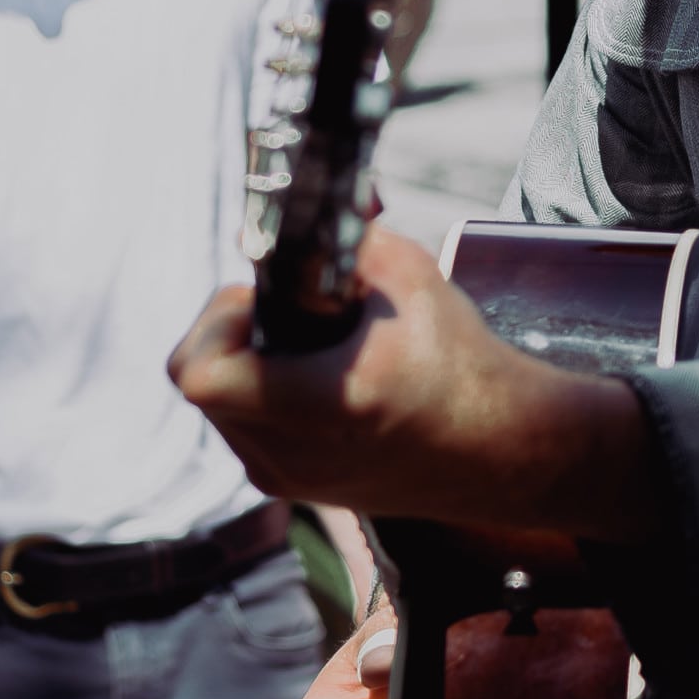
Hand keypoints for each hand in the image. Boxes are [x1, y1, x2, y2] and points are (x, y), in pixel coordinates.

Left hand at [170, 224, 657, 538]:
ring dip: (244, 364)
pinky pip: (243, 429)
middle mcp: (290, 454)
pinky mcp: (292, 488)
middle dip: (232, 333)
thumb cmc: (462, 366)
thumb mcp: (410, 276)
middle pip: (201, 381)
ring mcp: (286, 479)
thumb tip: (297, 210)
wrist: (499, 448)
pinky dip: (262, 394)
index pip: (199, 373)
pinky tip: (316, 377)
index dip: (217, 320)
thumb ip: (344, 237)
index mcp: (319, 405)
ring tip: (308, 345)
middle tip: (288, 311)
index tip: (263, 297)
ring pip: (217, 407)